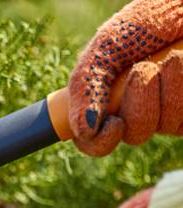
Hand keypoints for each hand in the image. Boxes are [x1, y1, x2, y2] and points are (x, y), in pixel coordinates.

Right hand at [69, 0, 182, 155]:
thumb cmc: (147, 18)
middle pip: (134, 134)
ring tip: (171, 57)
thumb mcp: (106, 46)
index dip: (100, 142)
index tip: (113, 124)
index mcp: (107, 100)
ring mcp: (170, 110)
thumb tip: (83, 130)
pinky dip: (182, 86)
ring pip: (164, 125)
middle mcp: (139, 110)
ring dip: (166, 86)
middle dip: (140, 100)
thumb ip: (86, 86)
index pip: (94, 142)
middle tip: (144, 68)